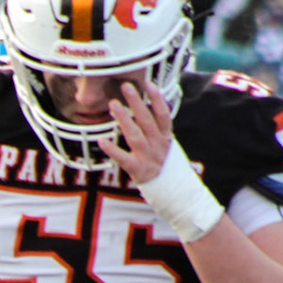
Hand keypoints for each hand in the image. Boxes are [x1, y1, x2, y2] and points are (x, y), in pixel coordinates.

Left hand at [107, 82, 224, 243]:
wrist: (181, 199)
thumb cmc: (171, 175)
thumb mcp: (170, 152)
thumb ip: (161, 136)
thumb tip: (155, 119)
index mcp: (167, 140)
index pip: (164, 115)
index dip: (156, 99)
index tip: (148, 83)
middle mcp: (159, 146)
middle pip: (148, 120)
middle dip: (137, 102)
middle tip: (126, 86)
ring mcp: (149, 158)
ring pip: (135, 134)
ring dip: (124, 118)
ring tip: (113, 104)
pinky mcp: (139, 171)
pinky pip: (123, 159)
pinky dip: (112, 150)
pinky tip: (101, 140)